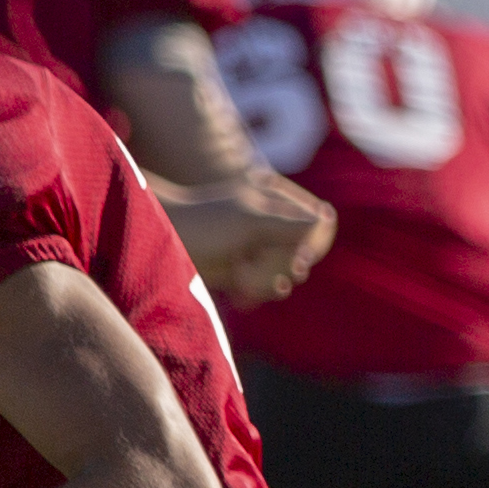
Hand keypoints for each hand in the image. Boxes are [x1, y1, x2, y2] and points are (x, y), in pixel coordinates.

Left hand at [159, 169, 336, 303]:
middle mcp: (273, 221)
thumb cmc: (202, 224)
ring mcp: (261, 247)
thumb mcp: (250, 219)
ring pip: (291, 272)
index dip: (315, 243)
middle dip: (285, 263)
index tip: (299, 258)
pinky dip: (259, 290)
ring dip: (269, 279)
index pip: (319, 221)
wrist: (161, 245)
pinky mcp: (249, 271)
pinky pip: (272, 287)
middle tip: (255, 262)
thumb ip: (291, 222)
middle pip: (307, 251)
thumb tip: (328, 218)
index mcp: (276, 198)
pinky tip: (239, 286)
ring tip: (240, 272)